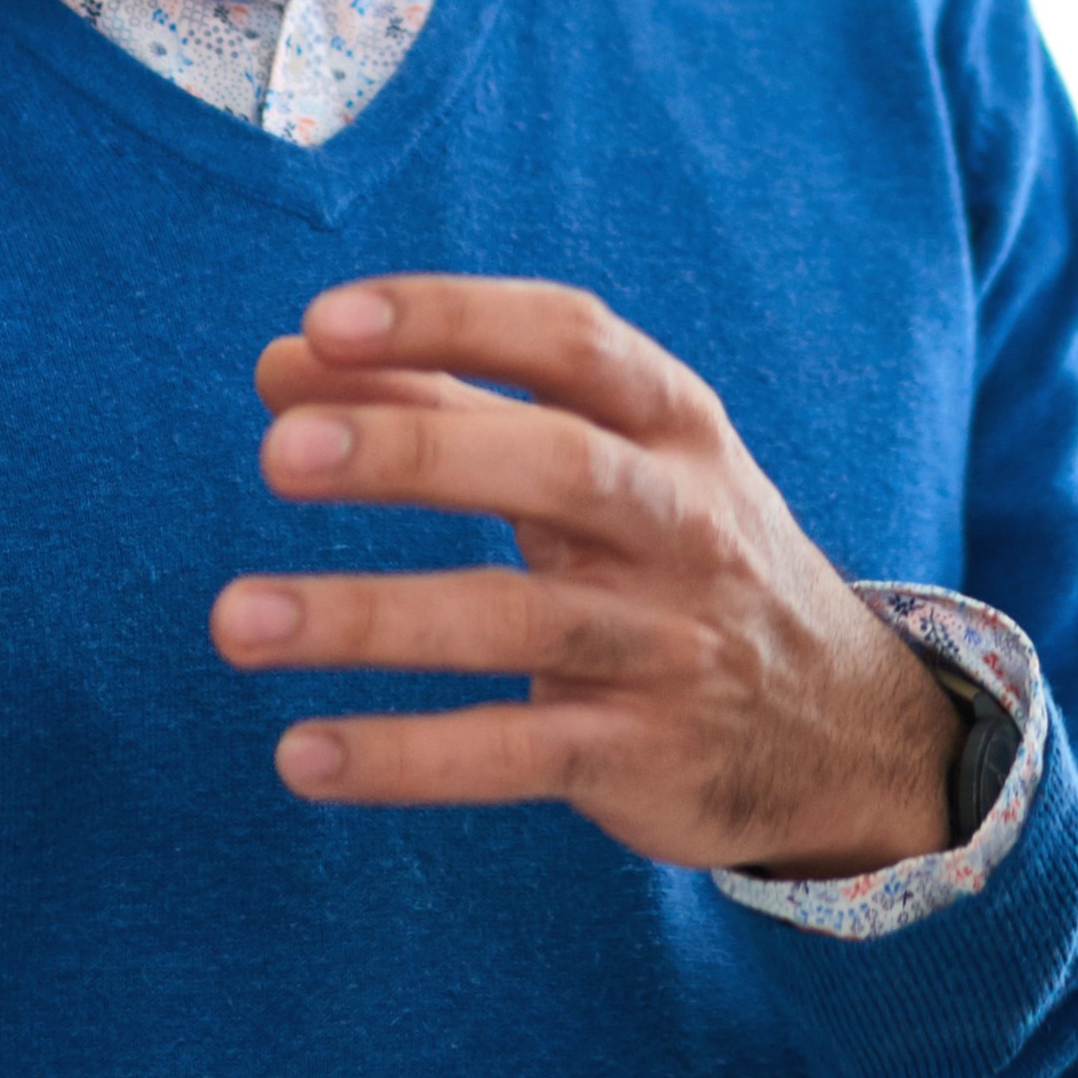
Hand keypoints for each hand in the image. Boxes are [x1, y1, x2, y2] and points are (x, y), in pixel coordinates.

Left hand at [208, 276, 969, 878]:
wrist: (844, 731)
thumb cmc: (674, 559)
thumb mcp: (598, 466)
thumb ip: (445, 409)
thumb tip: (281, 362)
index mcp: (672, 425)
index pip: (569, 340)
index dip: (451, 321)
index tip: (324, 321)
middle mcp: (684, 523)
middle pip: (555, 467)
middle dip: (414, 454)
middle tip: (276, 456)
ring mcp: (670, 644)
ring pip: (515, 621)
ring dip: (368, 617)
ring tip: (234, 621)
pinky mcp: (644, 755)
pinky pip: (514, 753)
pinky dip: (406, 756)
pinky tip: (301, 755)